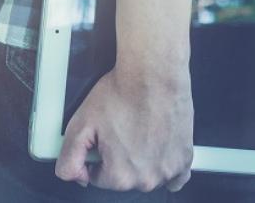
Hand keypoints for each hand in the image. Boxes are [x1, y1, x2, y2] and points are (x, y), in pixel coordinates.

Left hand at [54, 65, 193, 191]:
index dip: (97, 155)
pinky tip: (157, 149)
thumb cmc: (121, 94)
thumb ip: (70, 157)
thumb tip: (73, 176)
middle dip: (118, 158)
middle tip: (119, 131)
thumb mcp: (80, 124)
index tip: (102, 137)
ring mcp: (169, 171)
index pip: (98, 177)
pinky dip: (164, 167)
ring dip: (141, 161)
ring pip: (147, 176)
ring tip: (138, 132)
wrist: (153, 75)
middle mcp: (146, 179)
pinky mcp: (185, 159)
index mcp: (120, 175)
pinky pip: (175, 177)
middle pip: (123, 178)